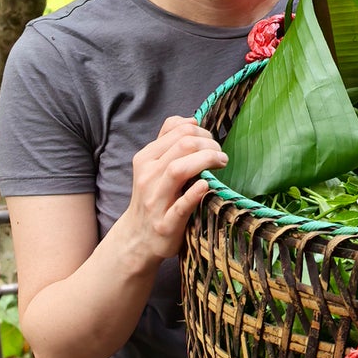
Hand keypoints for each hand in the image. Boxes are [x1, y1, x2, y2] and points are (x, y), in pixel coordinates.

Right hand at [113, 116, 226, 266]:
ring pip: (178, 170)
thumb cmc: (154, 197)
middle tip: (221, 156)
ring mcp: (156, 201)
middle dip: (208, 145)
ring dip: (205, 161)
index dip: (202, 132)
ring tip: (221, 163)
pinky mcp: (166, 224)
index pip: (178, 131)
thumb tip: (191, 119)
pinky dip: (194, 194)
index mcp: (146, 159)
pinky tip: (207, 185)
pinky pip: (180, 206)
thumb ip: (169, 141)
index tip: (213, 143)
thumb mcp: (153, 166)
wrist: (137, 238)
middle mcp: (148, 176)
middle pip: (182, 146)